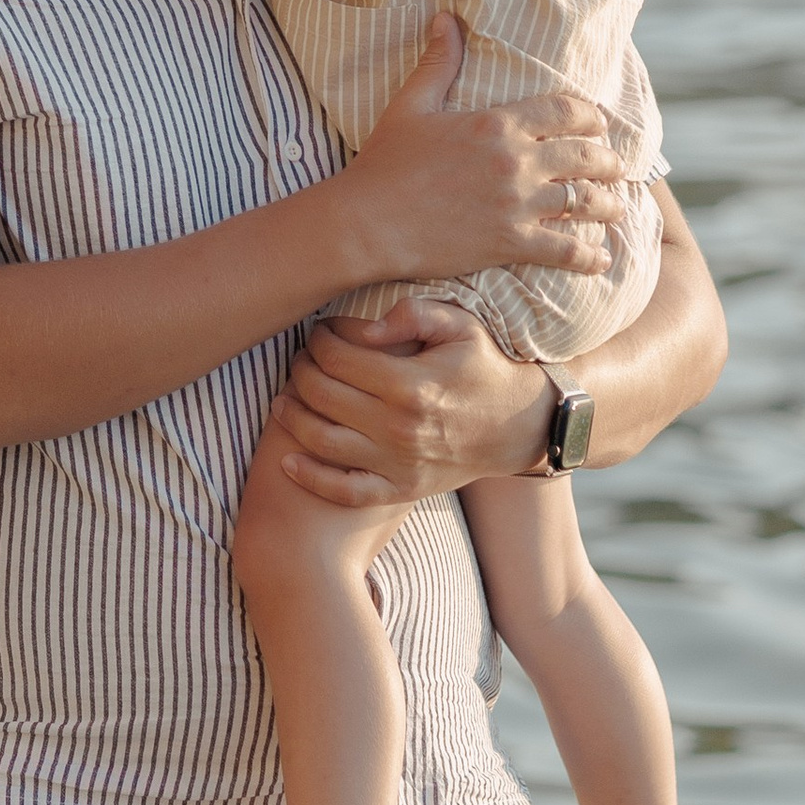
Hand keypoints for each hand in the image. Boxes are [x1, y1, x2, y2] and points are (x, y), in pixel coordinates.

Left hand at [269, 300, 549, 507]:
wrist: (520, 427)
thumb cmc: (485, 369)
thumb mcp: (462, 327)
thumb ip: (413, 314)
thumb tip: (363, 328)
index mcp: (411, 384)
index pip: (338, 358)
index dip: (318, 341)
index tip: (318, 333)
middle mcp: (399, 427)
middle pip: (321, 395)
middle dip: (300, 371)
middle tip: (301, 360)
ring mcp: (397, 463)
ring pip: (320, 440)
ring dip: (292, 416)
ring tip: (284, 399)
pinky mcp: (399, 489)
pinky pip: (344, 491)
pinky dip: (310, 478)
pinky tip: (287, 461)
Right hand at [339, 18, 621, 289]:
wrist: (366, 222)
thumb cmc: (383, 164)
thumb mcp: (411, 105)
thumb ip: (438, 62)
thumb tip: (446, 17)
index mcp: (498, 123)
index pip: (565, 110)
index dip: (590, 116)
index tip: (599, 125)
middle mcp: (516, 161)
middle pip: (585, 156)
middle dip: (608, 161)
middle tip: (617, 167)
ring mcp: (517, 204)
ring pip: (584, 202)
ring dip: (608, 205)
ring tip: (618, 209)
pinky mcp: (510, 243)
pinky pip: (565, 251)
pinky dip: (589, 256)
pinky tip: (602, 259)